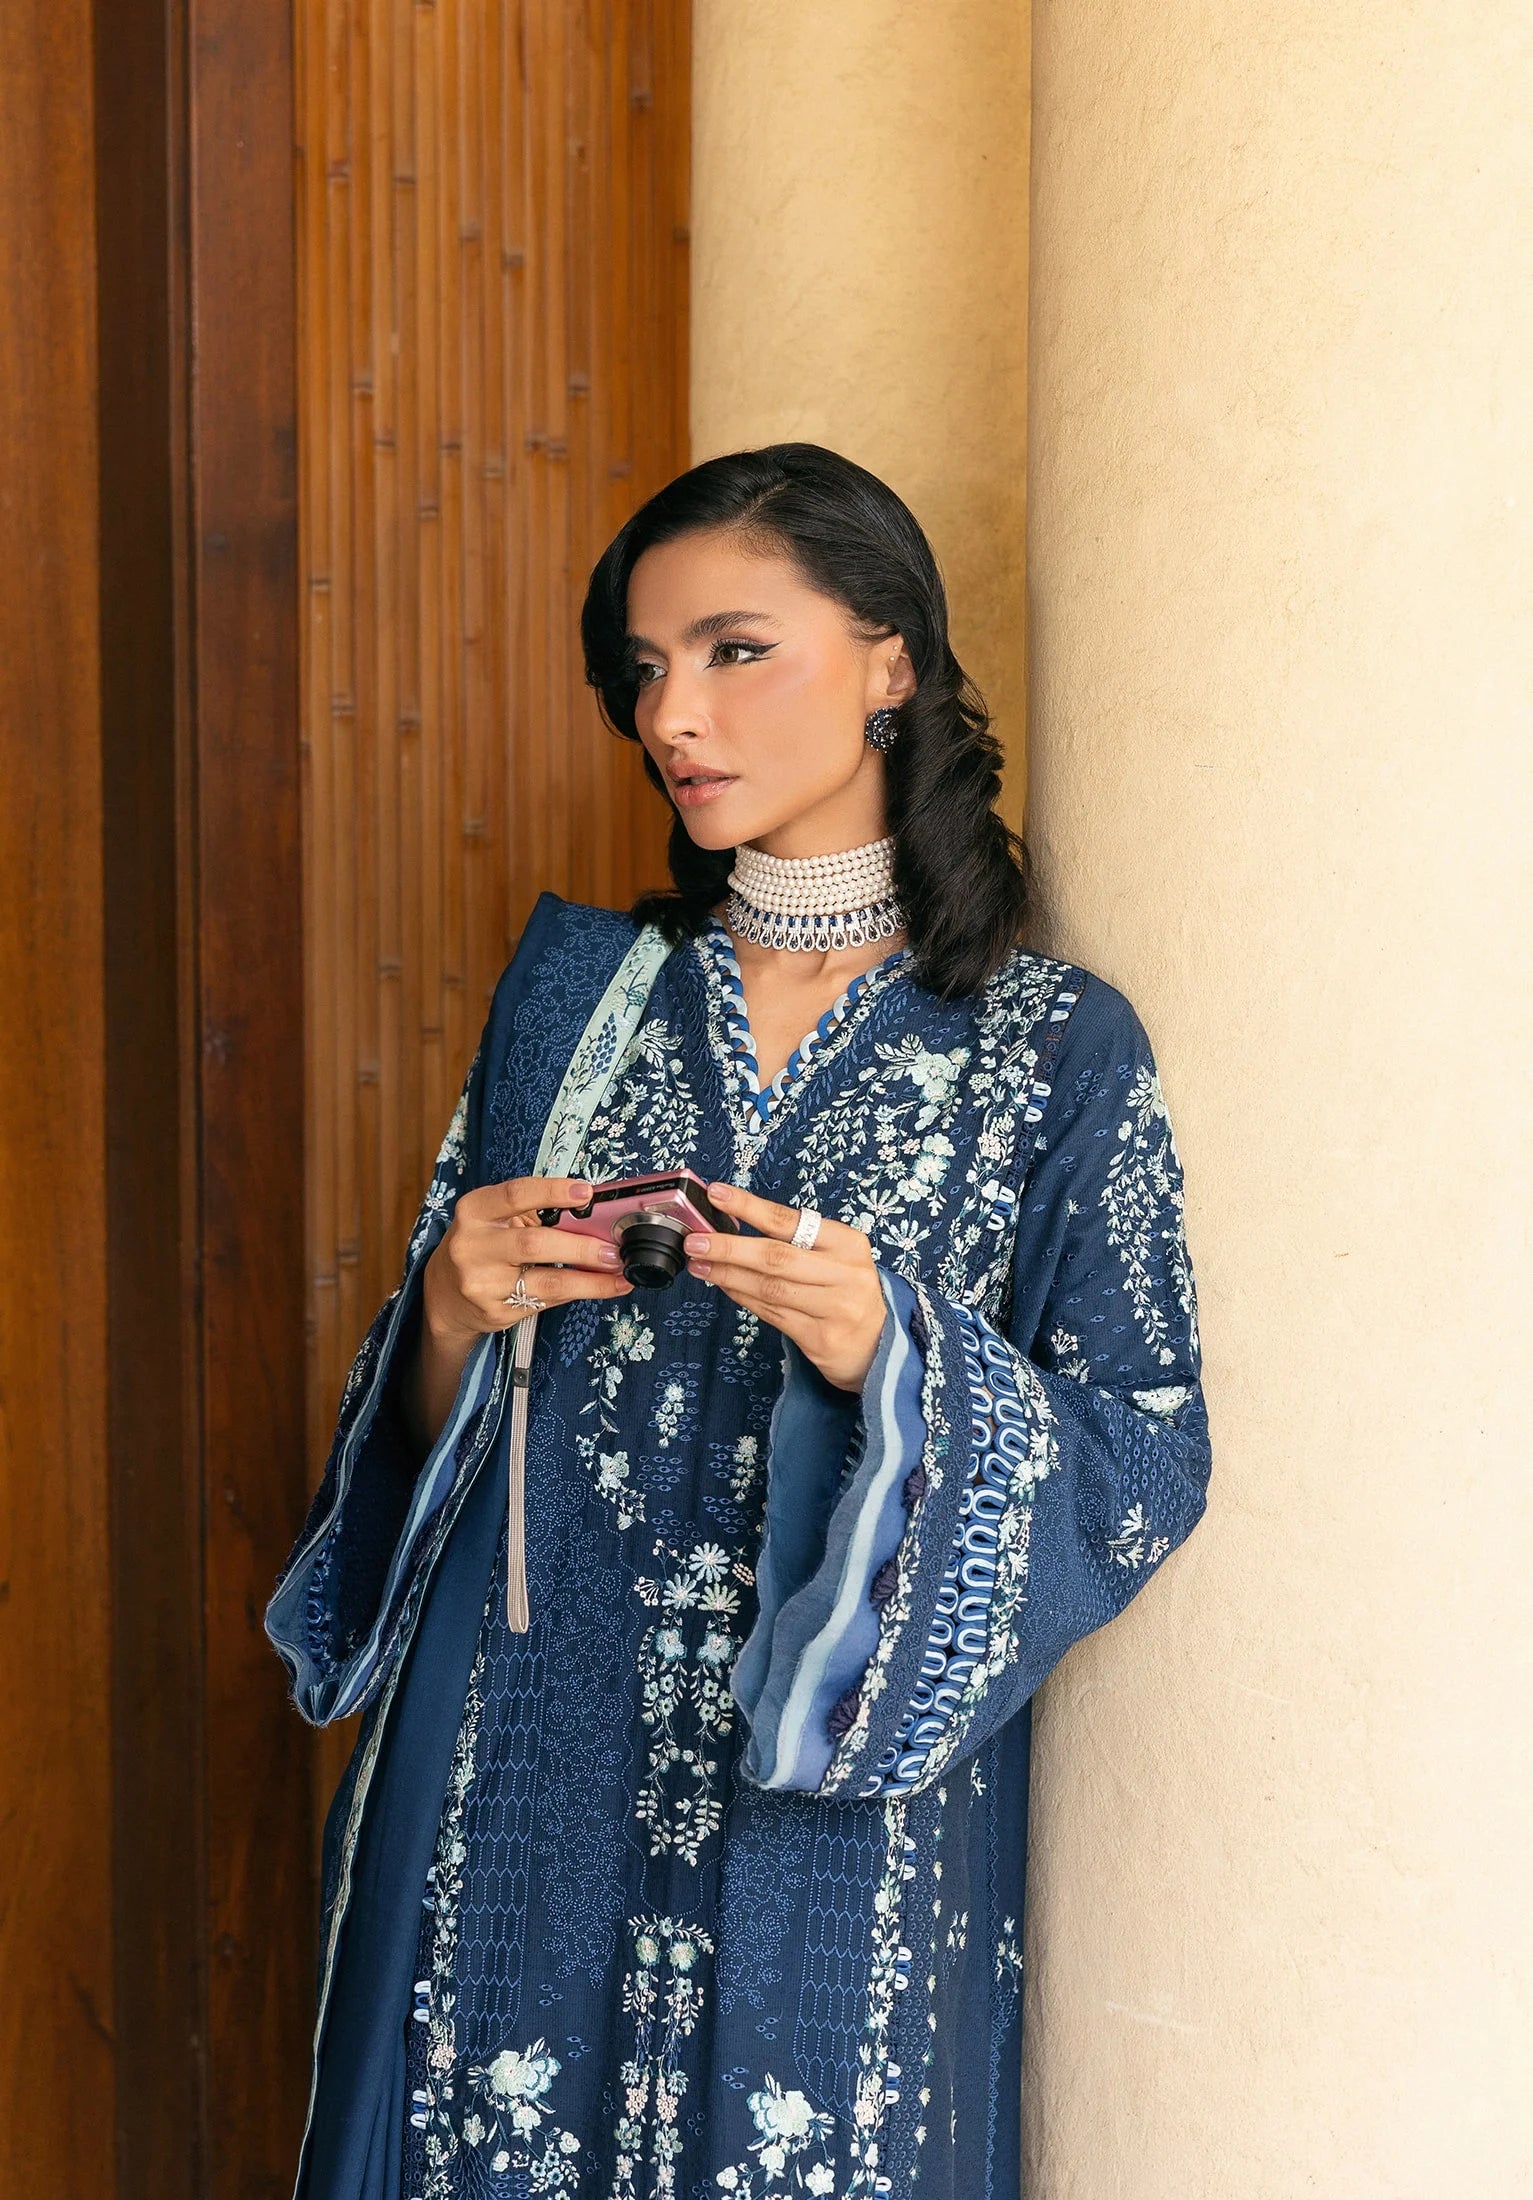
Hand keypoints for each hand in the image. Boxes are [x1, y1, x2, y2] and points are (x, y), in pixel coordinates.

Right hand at [422, 1174, 633, 1345]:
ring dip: (591, 1280)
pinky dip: (578, 1293)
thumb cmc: (482, 1245)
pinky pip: (546, 1302)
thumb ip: (534, 1213)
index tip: (587, 1192)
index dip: (552, 1191)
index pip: (515, 1194)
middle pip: (535, 1244)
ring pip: (547, 1283)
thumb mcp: (495, 1219)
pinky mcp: (495, 1311)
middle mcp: (473, 1246)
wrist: (444, 1295)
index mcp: (475, 1211)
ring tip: (620, 1273)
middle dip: (582, 1247)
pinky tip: (600, 1287)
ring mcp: (482, 1283)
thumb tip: (593, 1215)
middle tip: (614, 1250)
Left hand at [683, 1182, 887, 1391]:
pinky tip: (724, 1285)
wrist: (878, 1344)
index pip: (790, 1221)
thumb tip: (732, 1225)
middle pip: (776, 1257)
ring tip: (700, 1264)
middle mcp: (844, 1274)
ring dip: (727, 1274)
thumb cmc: (846, 1290)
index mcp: (848, 1243)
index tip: (717, 1194)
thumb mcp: (836, 1257)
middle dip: (729, 1247)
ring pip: (768, 1287)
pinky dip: (742, 1296)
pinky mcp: (819, 1338)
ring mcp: (834, 1308)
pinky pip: (770, 1313)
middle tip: (696, 1240)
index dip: (750, 1207)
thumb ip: (794, 1242)